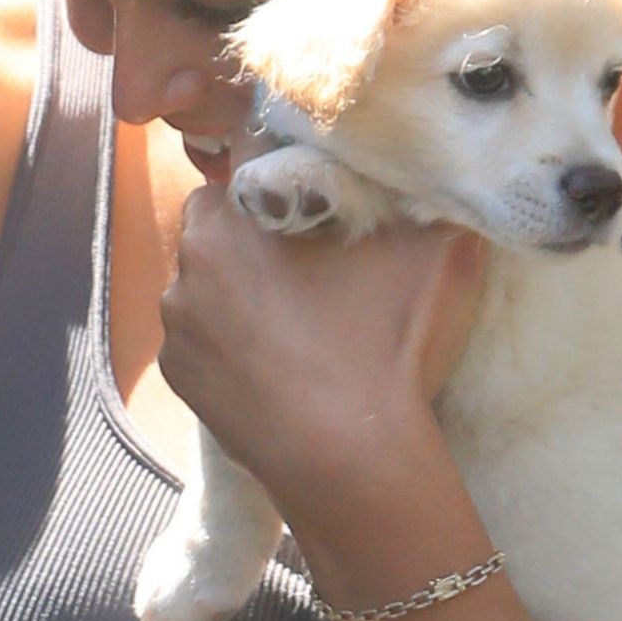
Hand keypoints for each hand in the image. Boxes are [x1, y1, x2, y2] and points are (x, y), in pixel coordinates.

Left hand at [157, 185, 485, 526]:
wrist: (353, 464)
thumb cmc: (384, 345)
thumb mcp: (436, 251)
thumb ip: (431, 197)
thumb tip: (445, 170)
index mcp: (227, 219)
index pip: (249, 157)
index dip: (293, 166)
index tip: (329, 191)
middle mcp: (185, 267)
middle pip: (225, 220)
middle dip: (264, 228)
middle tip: (322, 256)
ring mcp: (177, 330)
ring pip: (212, 281)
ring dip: (246, 287)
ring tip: (307, 317)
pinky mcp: (180, 381)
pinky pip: (207, 338)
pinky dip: (236, 341)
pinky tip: (286, 359)